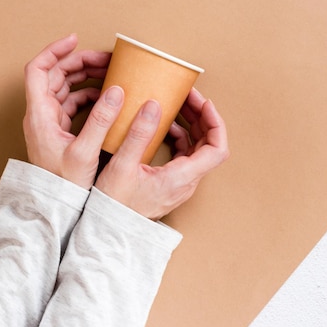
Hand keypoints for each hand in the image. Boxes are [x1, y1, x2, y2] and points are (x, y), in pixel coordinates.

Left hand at [23, 34, 124, 188]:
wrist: (56, 206)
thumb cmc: (65, 183)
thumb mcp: (85, 151)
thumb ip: (101, 119)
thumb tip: (116, 90)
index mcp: (40, 114)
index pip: (38, 70)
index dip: (54, 51)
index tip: (75, 40)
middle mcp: (41, 115)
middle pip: (54, 75)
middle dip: (79, 62)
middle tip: (105, 59)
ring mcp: (50, 123)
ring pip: (64, 88)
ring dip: (85, 77)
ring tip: (109, 73)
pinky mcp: (60, 132)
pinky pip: (72, 103)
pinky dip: (89, 94)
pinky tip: (106, 97)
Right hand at [95, 88, 229, 219]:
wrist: (110, 231)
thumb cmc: (114, 205)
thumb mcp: (122, 166)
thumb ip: (139, 135)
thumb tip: (153, 105)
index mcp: (181, 178)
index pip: (216, 149)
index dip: (216, 123)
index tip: (204, 103)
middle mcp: (187, 182)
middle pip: (209, 145)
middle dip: (202, 117)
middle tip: (187, 95)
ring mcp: (181, 183)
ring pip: (198, 149)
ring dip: (192, 125)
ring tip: (177, 104)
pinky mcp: (171, 182)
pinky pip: (185, 155)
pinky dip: (180, 136)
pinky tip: (164, 125)